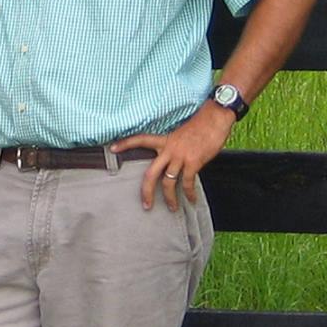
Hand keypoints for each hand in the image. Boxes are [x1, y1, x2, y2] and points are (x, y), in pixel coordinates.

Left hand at [114, 104, 234, 210]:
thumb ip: (174, 147)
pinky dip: (189, 193)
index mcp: (165, 140)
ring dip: (170, 198)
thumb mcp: (181, 133)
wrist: (215, 118)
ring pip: (168, 182)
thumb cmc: (201, 124)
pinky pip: (187, 182)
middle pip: (151, 174)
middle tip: (145, 205)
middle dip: (146, 191)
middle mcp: (169, 149)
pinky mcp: (193, 162)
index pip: (140, 140)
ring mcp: (180, 156)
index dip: (125, 143)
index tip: (112, 148)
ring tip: (172, 208)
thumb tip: (175, 162)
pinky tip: (191, 200)